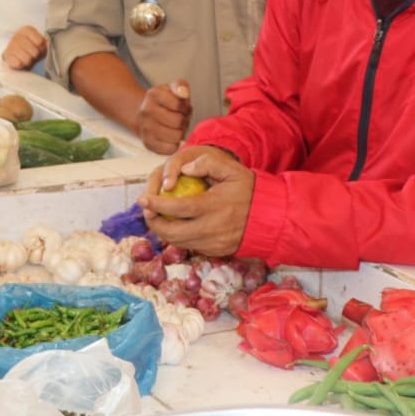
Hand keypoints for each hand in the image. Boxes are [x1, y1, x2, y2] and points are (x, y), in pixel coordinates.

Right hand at [2, 26, 48, 70]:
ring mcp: (11, 45)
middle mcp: (17, 36)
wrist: (15, 52)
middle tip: (32, 54)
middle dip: (35, 55)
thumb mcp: (39, 43)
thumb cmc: (30, 46)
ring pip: (27, 59)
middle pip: (34, 51)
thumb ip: (45, 43)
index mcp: (27, 30)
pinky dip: (21, 65)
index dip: (41, 48)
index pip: (40, 41)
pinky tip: (20, 60)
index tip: (38, 47)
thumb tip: (48, 45)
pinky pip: (18, 64)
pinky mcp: (6, 55)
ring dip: (29, 61)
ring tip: (26, 57)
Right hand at [137, 79, 190, 154]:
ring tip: (176, 127)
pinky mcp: (148, 143)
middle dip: (184, 120)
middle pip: (178, 121)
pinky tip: (170, 137)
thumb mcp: (172, 88)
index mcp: (153, 94)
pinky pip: (171, 148)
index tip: (181, 107)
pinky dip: (175, 144)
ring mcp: (145, 128)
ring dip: (181, 132)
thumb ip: (181, 86)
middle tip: (180, 118)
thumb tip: (184, 93)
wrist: (145, 115)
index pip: (178, 105)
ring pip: (176, 136)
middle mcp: (146, 111)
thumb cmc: (165, 102)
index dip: (185, 107)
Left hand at [137, 145, 254, 256]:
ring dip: (164, 232)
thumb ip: (208, 164)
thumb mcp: (232, 170)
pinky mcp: (217, 251)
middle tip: (147, 211)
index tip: (143, 199)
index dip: (157, 204)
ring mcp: (215, 243)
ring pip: (180, 242)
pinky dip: (179, 238)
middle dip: (155, 223)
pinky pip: (191, 246)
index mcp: (215, 206)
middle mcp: (213, 228)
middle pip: (173, 232)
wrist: (272, 217)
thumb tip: (184, 168)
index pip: (178, 208)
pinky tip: (175, 226)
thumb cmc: (250, 190)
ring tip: (157, 218)